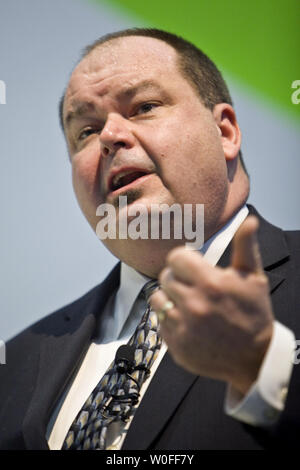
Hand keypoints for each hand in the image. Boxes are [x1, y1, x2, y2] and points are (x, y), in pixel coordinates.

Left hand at [149, 216, 273, 395]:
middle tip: (193, 287)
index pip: (176, 258)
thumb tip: (249, 220)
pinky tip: (188, 323)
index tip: (191, 267)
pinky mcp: (175, 345)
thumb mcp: (253, 278)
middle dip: (178, 278)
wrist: (254, 358)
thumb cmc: (254, 314)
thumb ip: (245, 246)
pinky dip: (170, 320)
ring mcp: (182, 327)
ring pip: (157, 298)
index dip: (183, 260)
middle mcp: (194, 305)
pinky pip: (159, 322)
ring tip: (188, 304)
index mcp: (211, 284)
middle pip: (165, 277)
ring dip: (169, 298)